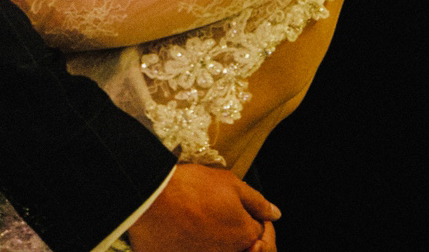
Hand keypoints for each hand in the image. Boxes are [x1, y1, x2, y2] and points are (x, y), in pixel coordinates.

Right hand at [128, 164, 279, 251]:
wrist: (153, 201)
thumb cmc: (193, 188)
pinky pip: (204, 251)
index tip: (249, 208)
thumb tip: (275, 213)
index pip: (265, 236)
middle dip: (246, 236)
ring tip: (210, 221)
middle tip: (229, 216)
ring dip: (225, 241)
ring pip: (227, 251)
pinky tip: (193, 230)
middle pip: (247, 248)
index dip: (261, 220)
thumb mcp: (230, 184)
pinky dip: (204, 244)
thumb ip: (256, 201)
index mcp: (245, 236)